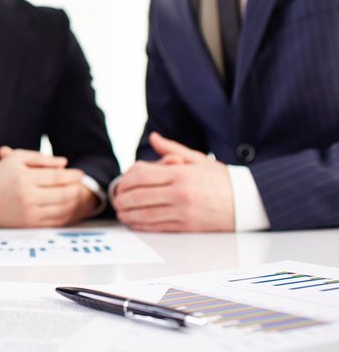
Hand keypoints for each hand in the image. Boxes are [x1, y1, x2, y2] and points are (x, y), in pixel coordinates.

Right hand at [0, 147, 95, 226]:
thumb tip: (64, 163)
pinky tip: (67, 207)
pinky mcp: (28, 225)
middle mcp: (27, 197)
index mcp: (24, 178)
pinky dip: (65, 215)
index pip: (56, 177)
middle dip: (75, 189)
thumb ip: (40, 158)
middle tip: (81, 184)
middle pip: (62, 194)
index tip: (80, 173)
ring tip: (76, 194)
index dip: (72, 175)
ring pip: (61, 209)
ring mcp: (28, 213)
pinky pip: (54, 221)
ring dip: (73, 202)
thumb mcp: (16, 159)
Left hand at [112, 132, 234, 231]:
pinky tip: (135, 222)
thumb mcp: (198, 160)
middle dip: (122, 198)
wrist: (249, 203)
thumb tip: (154, 138)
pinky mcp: (186, 228)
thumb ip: (172, 149)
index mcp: (181, 174)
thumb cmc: (222, 181)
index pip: (142, 175)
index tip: (122, 182)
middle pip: (138, 196)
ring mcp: (182, 213)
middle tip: (117, 199)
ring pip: (144, 214)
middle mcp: (180, 194)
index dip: (126, 179)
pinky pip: (156, 228)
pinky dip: (141, 225)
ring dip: (127, 214)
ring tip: (122, 211)